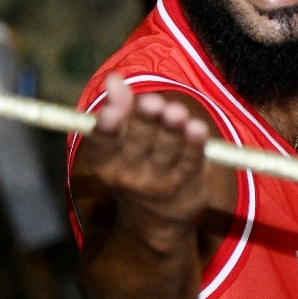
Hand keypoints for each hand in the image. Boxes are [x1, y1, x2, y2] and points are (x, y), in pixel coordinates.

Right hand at [86, 74, 214, 230]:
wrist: (156, 220)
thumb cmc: (135, 163)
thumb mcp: (120, 140)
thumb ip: (118, 107)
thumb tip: (113, 78)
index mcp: (105, 162)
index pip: (101, 145)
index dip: (106, 128)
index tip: (111, 112)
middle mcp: (128, 176)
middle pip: (138, 143)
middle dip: (146, 122)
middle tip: (153, 103)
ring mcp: (159, 184)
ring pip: (167, 151)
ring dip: (172, 130)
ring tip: (176, 112)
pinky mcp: (188, 186)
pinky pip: (192, 162)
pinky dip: (194, 145)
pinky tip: (196, 128)